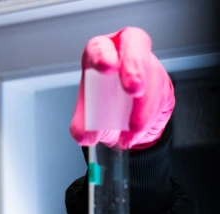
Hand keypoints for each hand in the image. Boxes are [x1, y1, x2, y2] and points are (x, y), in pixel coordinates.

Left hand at [70, 27, 173, 149]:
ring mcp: (148, 65)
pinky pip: (163, 95)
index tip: (107, 67)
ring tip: (132, 130)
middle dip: (135, 67)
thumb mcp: (88, 120)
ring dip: (144, 106)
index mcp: (100, 56)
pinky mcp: (163, 83)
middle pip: (136, 45)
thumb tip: (85, 135)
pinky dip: (152, 116)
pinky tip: (140, 130)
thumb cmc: (103, 110)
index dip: (103, 54)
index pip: (100, 46)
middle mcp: (125, 54)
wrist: (125, 127)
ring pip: (153, 75)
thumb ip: (82, 127)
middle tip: (133, 90)